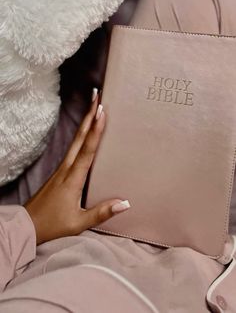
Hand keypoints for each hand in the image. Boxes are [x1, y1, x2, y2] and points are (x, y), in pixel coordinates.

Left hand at [24, 89, 129, 244]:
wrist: (28, 224)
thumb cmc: (53, 224)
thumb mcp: (79, 222)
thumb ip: (102, 212)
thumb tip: (125, 203)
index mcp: (73, 178)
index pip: (88, 149)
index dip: (96, 130)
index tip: (102, 111)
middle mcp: (67, 168)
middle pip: (80, 137)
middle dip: (89, 115)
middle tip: (98, 96)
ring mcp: (62, 168)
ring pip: (76, 140)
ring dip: (86, 122)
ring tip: (95, 107)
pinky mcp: (60, 171)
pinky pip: (73, 147)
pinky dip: (82, 135)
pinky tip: (86, 132)